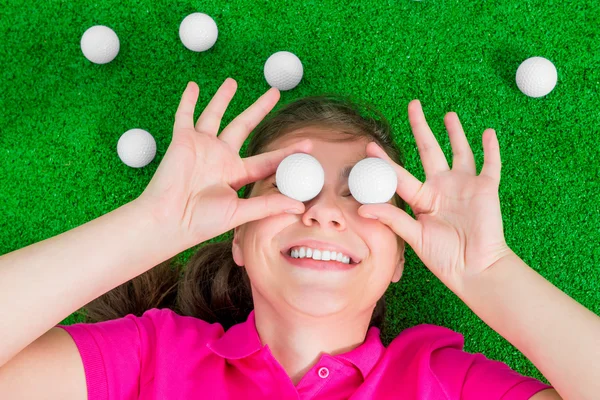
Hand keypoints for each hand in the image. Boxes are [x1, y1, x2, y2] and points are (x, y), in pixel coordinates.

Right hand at [136, 79, 311, 246]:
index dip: (288, 152)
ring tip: (233, 81)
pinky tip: (193, 86)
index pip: (267, 159)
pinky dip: (188, 101)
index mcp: (236, 174)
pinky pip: (185, 116)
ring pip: (215, 115)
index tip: (308, 143)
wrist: (169, 220)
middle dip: (260, 109)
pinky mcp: (182, 141)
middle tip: (275, 92)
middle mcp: (221, 157)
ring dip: (223, 98)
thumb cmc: (201, 221)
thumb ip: (268, 206)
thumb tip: (299, 206)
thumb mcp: (239, 212)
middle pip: (244, 126)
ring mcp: (202, 147)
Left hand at [358, 100, 512, 292]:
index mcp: (422, 198)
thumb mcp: (414, 236)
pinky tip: (488, 132)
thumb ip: (392, 218)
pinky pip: (490, 164)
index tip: (369, 145)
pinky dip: (491, 149)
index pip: (400, 174)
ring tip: (447, 114)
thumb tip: (361, 208)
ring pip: (460, 151)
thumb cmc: (443, 257)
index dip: (385, 161)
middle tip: (412, 105)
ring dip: (455, 132)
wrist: (474, 269)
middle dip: (421, 128)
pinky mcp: (486, 189)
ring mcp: (464, 186)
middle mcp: (442, 187)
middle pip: (429, 150)